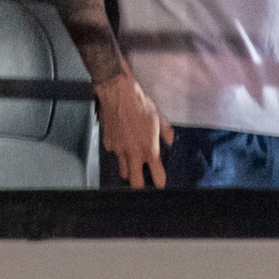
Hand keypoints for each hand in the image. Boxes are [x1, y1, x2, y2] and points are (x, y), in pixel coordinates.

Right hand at [96, 72, 176, 187]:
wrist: (118, 94)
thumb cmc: (139, 103)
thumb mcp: (159, 117)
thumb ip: (165, 132)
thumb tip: (170, 140)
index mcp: (149, 148)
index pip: (157, 175)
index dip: (159, 182)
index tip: (160, 183)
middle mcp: (134, 152)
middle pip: (135, 182)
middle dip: (140, 185)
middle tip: (143, 181)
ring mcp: (119, 149)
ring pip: (123, 170)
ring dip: (128, 169)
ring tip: (132, 162)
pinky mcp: (108, 143)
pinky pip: (114, 154)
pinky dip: (118, 151)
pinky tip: (121, 141)